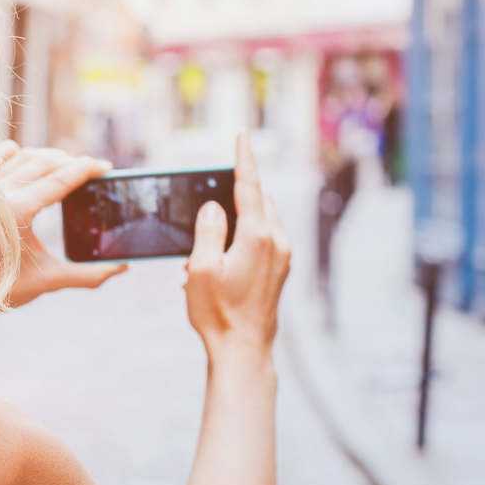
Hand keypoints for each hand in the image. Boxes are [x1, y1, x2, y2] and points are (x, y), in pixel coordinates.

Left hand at [0, 142, 128, 342]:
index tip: (106, 167)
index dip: (88, 168)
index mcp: (19, 210)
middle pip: (46, 161)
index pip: (61, 177)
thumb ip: (87, 275)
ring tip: (68, 168)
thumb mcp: (49, 281)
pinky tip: (30, 159)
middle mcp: (0, 193)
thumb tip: (122, 268)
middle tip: (91, 172)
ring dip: (49, 157)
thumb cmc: (0, 288)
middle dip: (72, 162)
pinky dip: (17, 153)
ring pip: (25, 155)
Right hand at [185, 131, 290, 361]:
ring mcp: (282, 256)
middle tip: (210, 206)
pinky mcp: (280, 270)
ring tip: (209, 247)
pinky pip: (263, 239)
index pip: (249, 186)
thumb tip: (214, 206)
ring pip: (261, 220)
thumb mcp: (202, 269)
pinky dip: (243, 238)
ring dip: (238, 220)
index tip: (242, 135)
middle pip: (258, 200)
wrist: (244, 350)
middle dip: (235, 196)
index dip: (243, 158)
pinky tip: (221, 261)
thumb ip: (208, 230)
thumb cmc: (218, 313)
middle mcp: (276, 241)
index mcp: (257, 236)